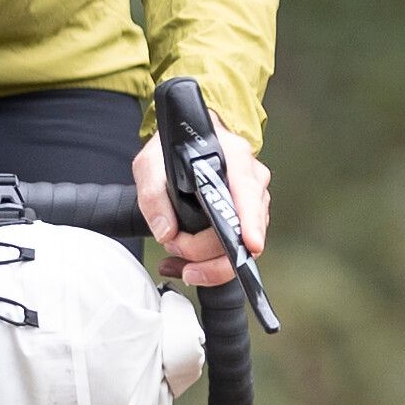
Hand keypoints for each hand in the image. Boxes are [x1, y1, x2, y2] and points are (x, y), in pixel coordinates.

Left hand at [138, 123, 272, 292]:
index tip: (249, 244)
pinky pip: (234, 250)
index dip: (250, 222)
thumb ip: (153, 196)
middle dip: (205, 251)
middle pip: (242, 229)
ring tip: (175, 258)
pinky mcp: (246, 220)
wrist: (188, 141)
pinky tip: (185, 263)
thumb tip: (166, 232)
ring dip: (206, 262)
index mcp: (234, 158)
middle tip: (175, 247)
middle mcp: (251, 180)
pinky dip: (208, 263)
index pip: (247, 193)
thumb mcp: (151, 164)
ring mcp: (253, 202)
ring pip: (241, 246)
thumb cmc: (177, 147)